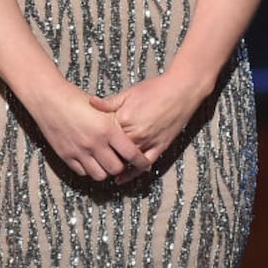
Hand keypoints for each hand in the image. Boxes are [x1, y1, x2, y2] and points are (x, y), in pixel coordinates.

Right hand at [29, 81, 150, 181]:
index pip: (131, 153)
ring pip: (99, 175)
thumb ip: (116, 124)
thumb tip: (130, 137)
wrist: (50, 99)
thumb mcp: (102, 109)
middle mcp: (95, 143)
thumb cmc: (77, 100)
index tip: (145, 164)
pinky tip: (91, 161)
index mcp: (107, 129)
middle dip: (122, 167)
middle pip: (116, 168)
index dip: (141, 161)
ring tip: (106, 163)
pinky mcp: (66, 156)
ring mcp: (80, 151)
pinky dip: (89, 169)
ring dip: (105, 171)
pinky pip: (82, 172)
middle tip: (122, 162)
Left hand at [89, 72, 207, 181]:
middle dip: (102, 153)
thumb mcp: (130, 92)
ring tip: (102, 169)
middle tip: (91, 158)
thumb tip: (91, 103)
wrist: (181, 90)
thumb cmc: (155, 88)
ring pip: (126, 159)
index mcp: (124, 119)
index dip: (95, 138)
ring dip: (115, 165)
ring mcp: (148, 141)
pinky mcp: (160, 146)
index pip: (104, 134)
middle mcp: (135, 133)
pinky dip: (133, 173)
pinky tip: (122, 179)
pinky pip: (144, 164)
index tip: (86, 140)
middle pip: (113, 149)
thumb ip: (109, 102)